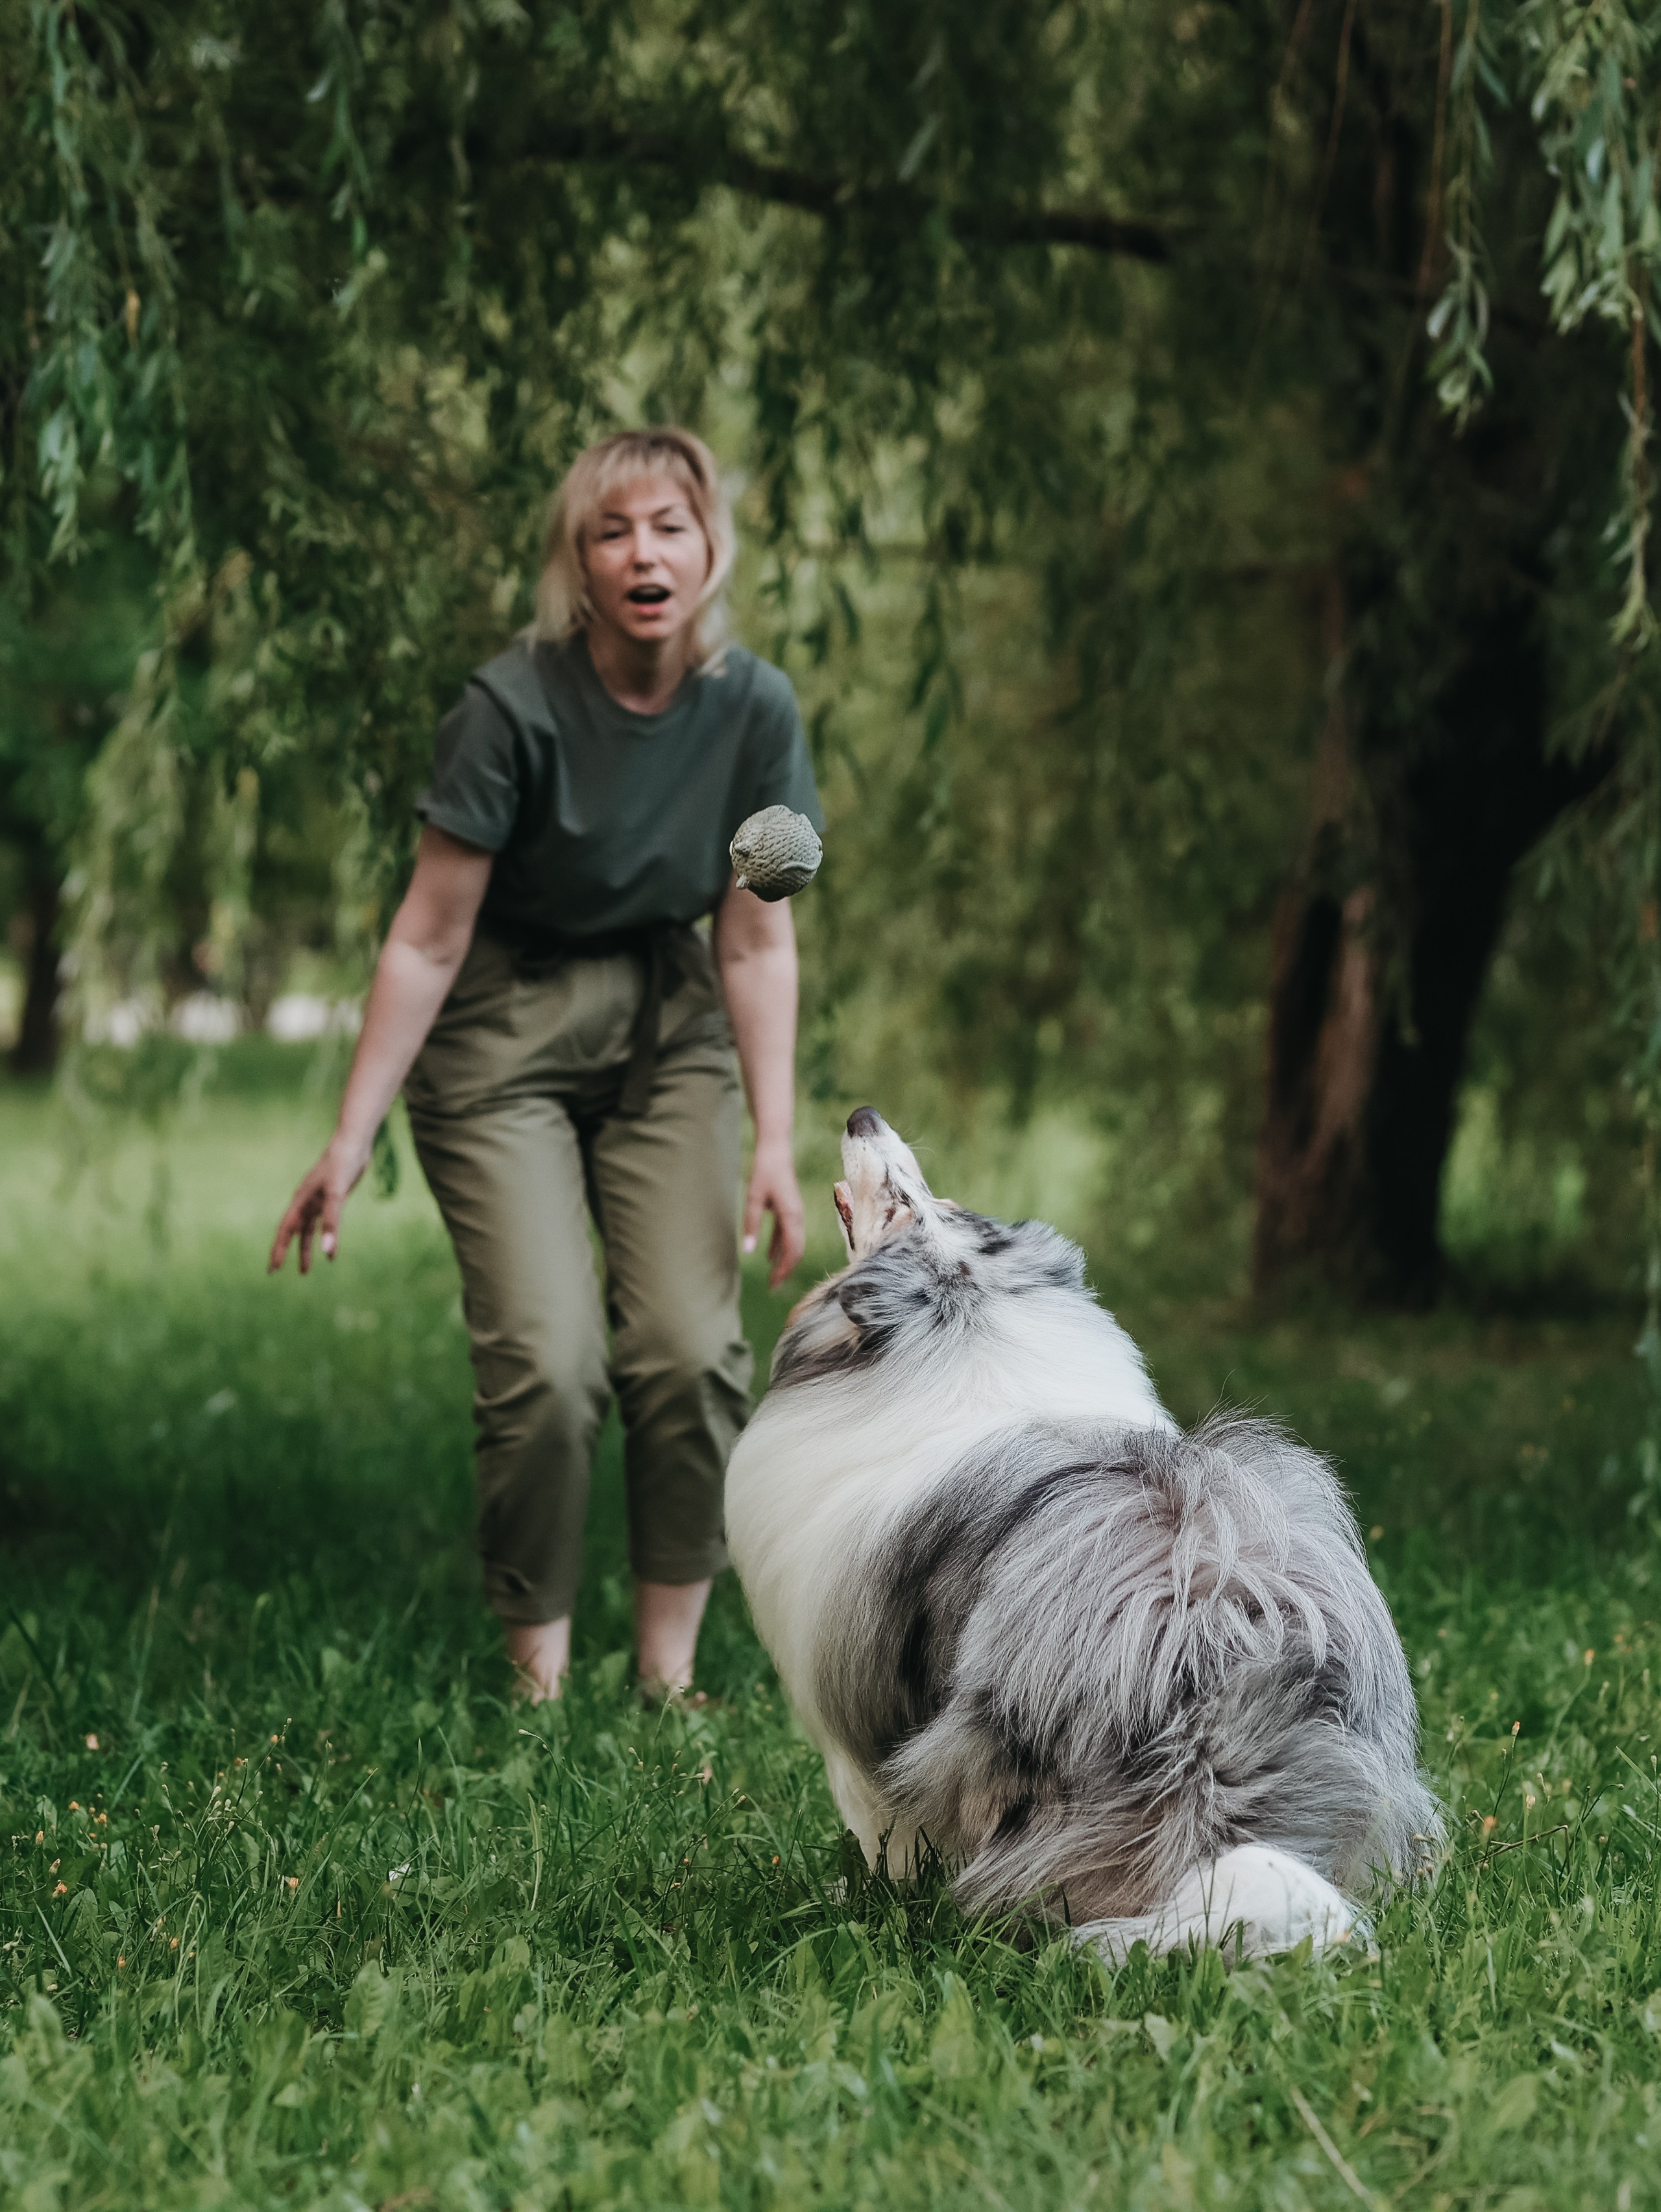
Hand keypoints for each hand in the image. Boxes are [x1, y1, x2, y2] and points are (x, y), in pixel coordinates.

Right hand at [268, 1132, 372, 1274]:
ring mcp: (318, 1200)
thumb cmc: (341, 1166)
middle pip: (292, 1232)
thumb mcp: (337, 1195)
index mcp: (301, 1201)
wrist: (353, 1145)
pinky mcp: (332, 1198)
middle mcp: (306, 1202)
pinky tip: (330, 1251)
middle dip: (285, 1252)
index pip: (285, 1230)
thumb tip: (328, 1251)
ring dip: (305, 1249)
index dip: (278, 1249)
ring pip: (307, 1230)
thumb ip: (331, 1223)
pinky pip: (324, 1223)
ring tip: (304, 1271)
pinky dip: (325, 1237)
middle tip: (277, 1271)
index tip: (273, 1269)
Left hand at [742, 1136, 805, 1290]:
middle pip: (796, 1250)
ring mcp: (795, 1212)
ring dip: (783, 1260)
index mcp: (792, 1216)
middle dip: (786, 1270)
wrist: (775, 1148)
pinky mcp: (789, 1208)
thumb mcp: (753, 1198)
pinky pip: (787, 1232)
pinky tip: (768, 1255)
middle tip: (772, 1287)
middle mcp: (798, 1216)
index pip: (793, 1250)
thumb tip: (749, 1251)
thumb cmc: (764, 1170)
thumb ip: (752, 1224)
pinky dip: (780, 1246)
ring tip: (772, 1277)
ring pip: (793, 1243)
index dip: (784, 1270)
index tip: (773, 1284)